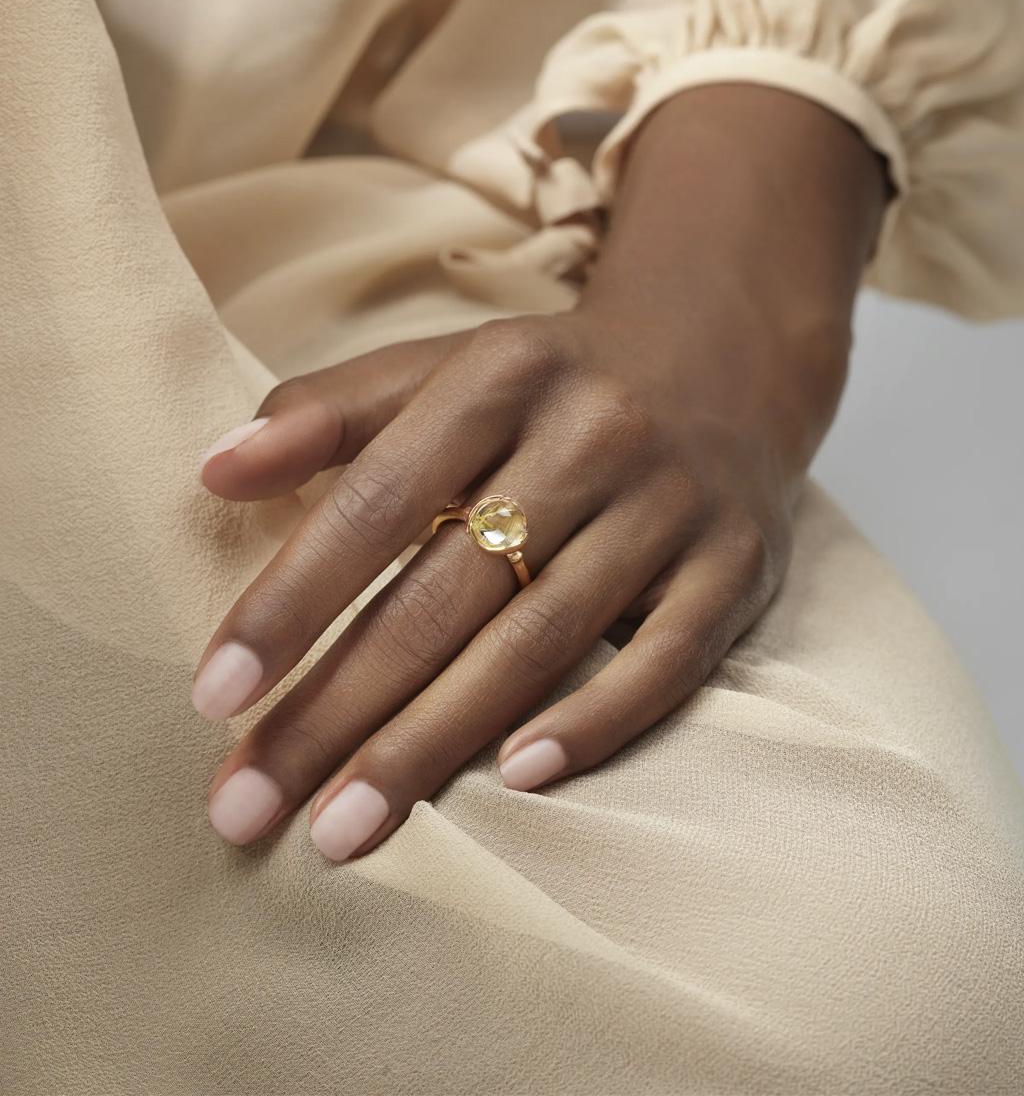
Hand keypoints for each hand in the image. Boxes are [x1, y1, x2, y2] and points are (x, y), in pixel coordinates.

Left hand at [193, 84, 885, 860]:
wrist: (717, 360)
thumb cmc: (548, 385)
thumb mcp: (444, 367)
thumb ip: (330, 410)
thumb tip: (214, 471)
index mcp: (505, 372)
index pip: (381, 496)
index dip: (294, 597)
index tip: (216, 694)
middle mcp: (593, 433)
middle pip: (449, 589)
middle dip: (341, 706)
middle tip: (252, 805)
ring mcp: (672, 502)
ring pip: (544, 637)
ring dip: (437, 742)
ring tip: (345, 830)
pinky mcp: (736, 562)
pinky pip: (670, 658)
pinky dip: (596, 720)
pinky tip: (517, 781)